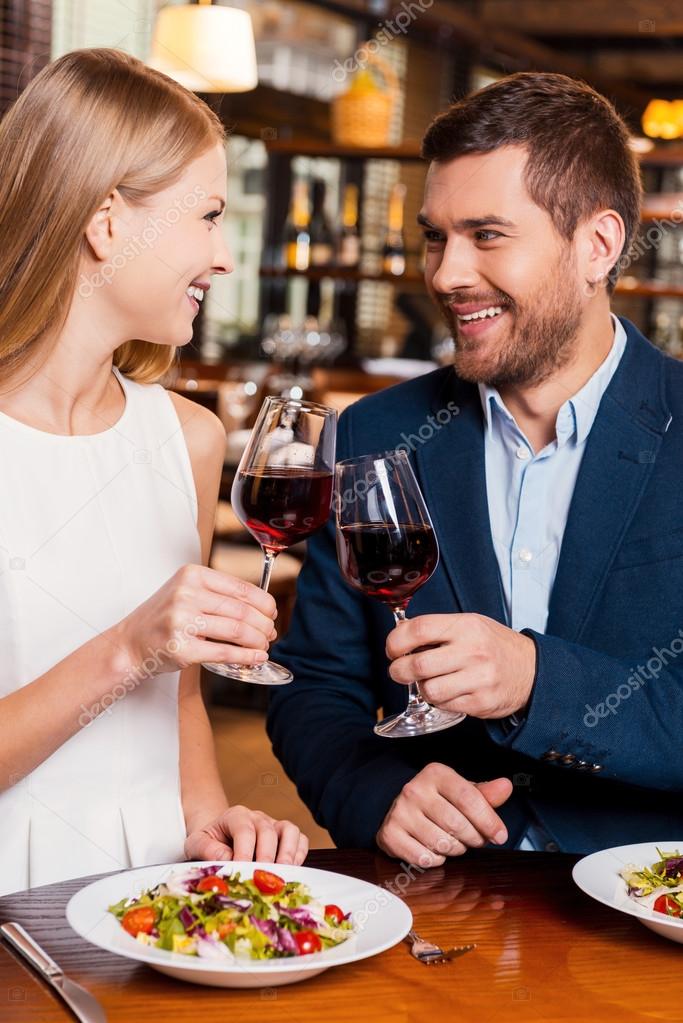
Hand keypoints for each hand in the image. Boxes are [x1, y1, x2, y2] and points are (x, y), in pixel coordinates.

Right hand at [114, 564, 277, 676]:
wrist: (130, 644)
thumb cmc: (163, 618)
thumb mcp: (186, 592)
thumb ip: (218, 593)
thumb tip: (262, 606)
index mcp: (192, 575)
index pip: (240, 587)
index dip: (264, 602)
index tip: (272, 612)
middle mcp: (186, 594)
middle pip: (242, 610)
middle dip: (264, 624)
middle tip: (270, 633)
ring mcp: (182, 621)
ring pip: (236, 630)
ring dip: (257, 640)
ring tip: (264, 645)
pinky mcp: (181, 648)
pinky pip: (224, 652)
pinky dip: (246, 656)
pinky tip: (256, 657)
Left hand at [184, 805, 308, 864]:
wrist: (217, 837)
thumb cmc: (208, 842)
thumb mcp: (196, 843)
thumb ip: (207, 849)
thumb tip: (228, 858)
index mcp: (235, 816)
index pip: (244, 830)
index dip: (244, 851)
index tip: (241, 871)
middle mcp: (257, 817)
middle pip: (268, 831)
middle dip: (266, 856)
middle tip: (262, 878)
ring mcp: (273, 825)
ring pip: (289, 830)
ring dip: (287, 853)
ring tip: (281, 874)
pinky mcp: (285, 836)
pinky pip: (300, 839)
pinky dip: (300, 854)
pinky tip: (291, 871)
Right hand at [376, 762, 512, 866]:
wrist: (400, 809)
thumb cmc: (438, 801)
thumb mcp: (461, 791)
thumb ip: (485, 794)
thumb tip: (506, 786)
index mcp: (435, 773)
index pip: (468, 798)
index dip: (489, 821)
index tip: (500, 836)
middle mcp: (415, 790)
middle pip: (457, 824)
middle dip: (473, 838)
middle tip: (475, 839)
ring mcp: (400, 812)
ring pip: (442, 844)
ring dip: (455, 849)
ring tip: (454, 842)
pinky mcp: (390, 834)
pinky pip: (424, 858)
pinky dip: (436, 859)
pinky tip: (435, 849)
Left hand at [386, 613, 535, 718]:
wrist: (532, 670)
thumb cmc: (494, 646)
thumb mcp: (470, 624)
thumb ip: (438, 629)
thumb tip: (400, 634)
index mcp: (466, 626)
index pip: (419, 629)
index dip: (396, 641)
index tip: (392, 649)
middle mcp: (473, 651)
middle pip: (418, 664)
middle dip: (399, 671)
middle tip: (398, 671)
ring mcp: (478, 678)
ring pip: (429, 690)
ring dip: (422, 689)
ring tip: (429, 682)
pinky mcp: (481, 702)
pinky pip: (445, 706)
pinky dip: (440, 701)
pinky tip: (448, 692)